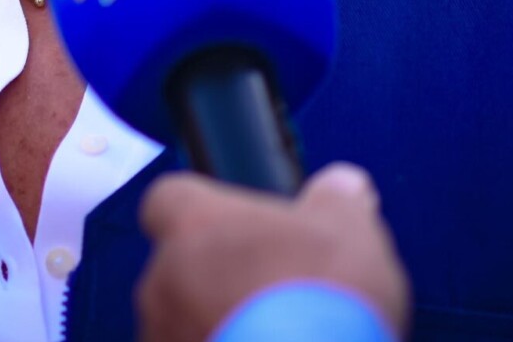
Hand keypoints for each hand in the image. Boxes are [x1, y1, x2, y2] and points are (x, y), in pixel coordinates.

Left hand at [136, 164, 408, 341]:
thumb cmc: (320, 300)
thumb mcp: (348, 229)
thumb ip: (335, 200)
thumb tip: (341, 185)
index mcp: (194, 223)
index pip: (169, 199)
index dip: (202, 211)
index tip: (235, 224)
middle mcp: (164, 276)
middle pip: (178, 264)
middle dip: (216, 275)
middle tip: (268, 291)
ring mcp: (165, 331)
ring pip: (181, 316)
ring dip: (215, 319)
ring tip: (271, 332)